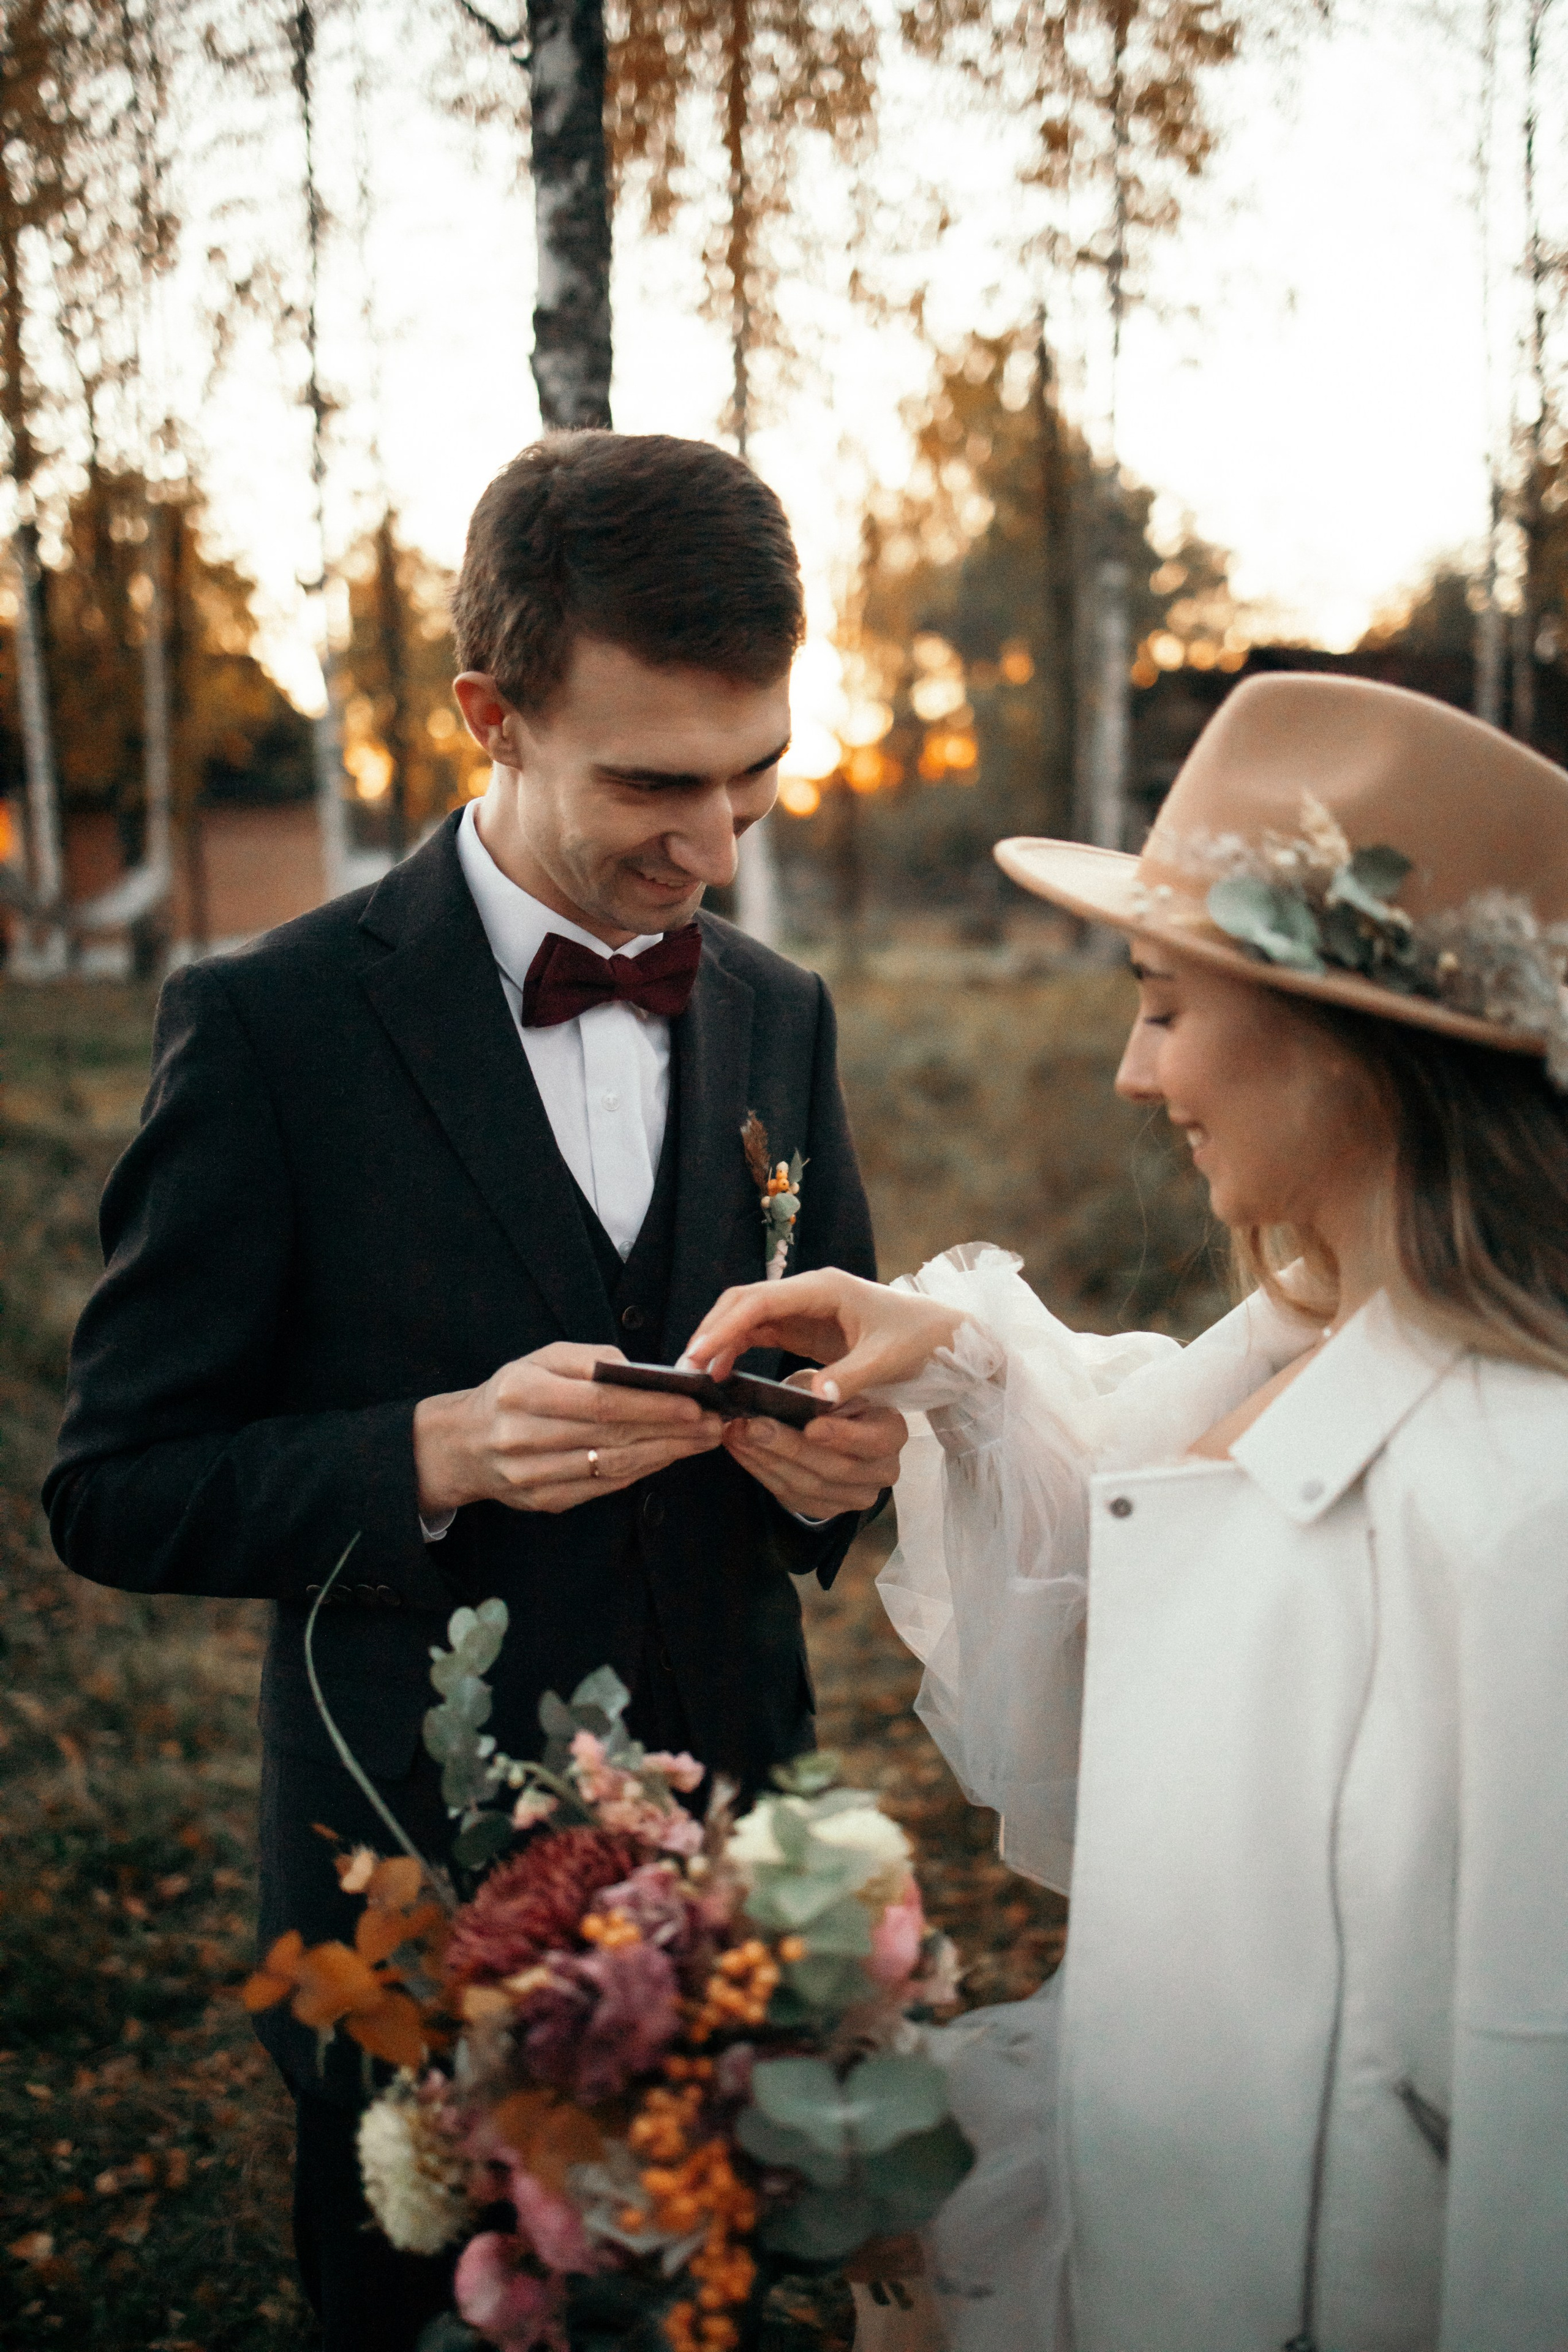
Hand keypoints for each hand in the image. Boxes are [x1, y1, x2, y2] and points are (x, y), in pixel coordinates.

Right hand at [413, 1343, 721, 1517]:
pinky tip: (667, 1457)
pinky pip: (601, 1486)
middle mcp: (524, 1437)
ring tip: (701, 1441)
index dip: (650, 1405)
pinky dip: (640, 1472)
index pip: (599, 1401)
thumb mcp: (540, 1359)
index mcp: (522, 1393)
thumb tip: (641, 1372)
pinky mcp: (543, 1501)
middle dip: (670, 1431)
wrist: (463, 1443)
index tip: (693, 1404)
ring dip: (664, 1455)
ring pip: (611, 1467)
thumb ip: (590, 1359)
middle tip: (713, 1424)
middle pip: (611, 1437)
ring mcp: (531, 1476)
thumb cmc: (513, 1392)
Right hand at [683, 1269, 965, 1402]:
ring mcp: (803, 1307)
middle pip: (744, 1302)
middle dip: (712, 1331)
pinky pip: (759, 1332)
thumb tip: (815, 1400)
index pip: (760, 1301)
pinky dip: (737, 1349)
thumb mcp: (887, 1361)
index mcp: (824, 1289)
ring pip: (746, 1316)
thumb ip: (850, 1377)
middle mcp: (808, 1291)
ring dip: (720, 1341)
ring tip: (697, 1376)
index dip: (725, 1328)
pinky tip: (724, 1376)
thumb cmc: (921, 1341)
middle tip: (686, 1370)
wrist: (947, 1337)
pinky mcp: (804, 1326)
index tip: (699, 1357)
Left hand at [721, 1395, 906, 1518]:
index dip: (842, 1436)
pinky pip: (790, 1495)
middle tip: (753, 1425)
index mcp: (892, 1433)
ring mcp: (853, 1496)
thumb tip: (811, 1393)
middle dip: (788, 1446)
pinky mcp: (826, 1508)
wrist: (837, 1423)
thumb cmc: (839, 1395)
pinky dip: (760, 1470)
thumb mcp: (839, 1382)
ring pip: (807, 1485)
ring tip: (736, 1434)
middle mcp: (881, 1471)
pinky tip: (740, 1450)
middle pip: (834, 1467)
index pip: (874, 1441)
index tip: (811, 1426)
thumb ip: (830, 1388)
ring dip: (765, 1459)